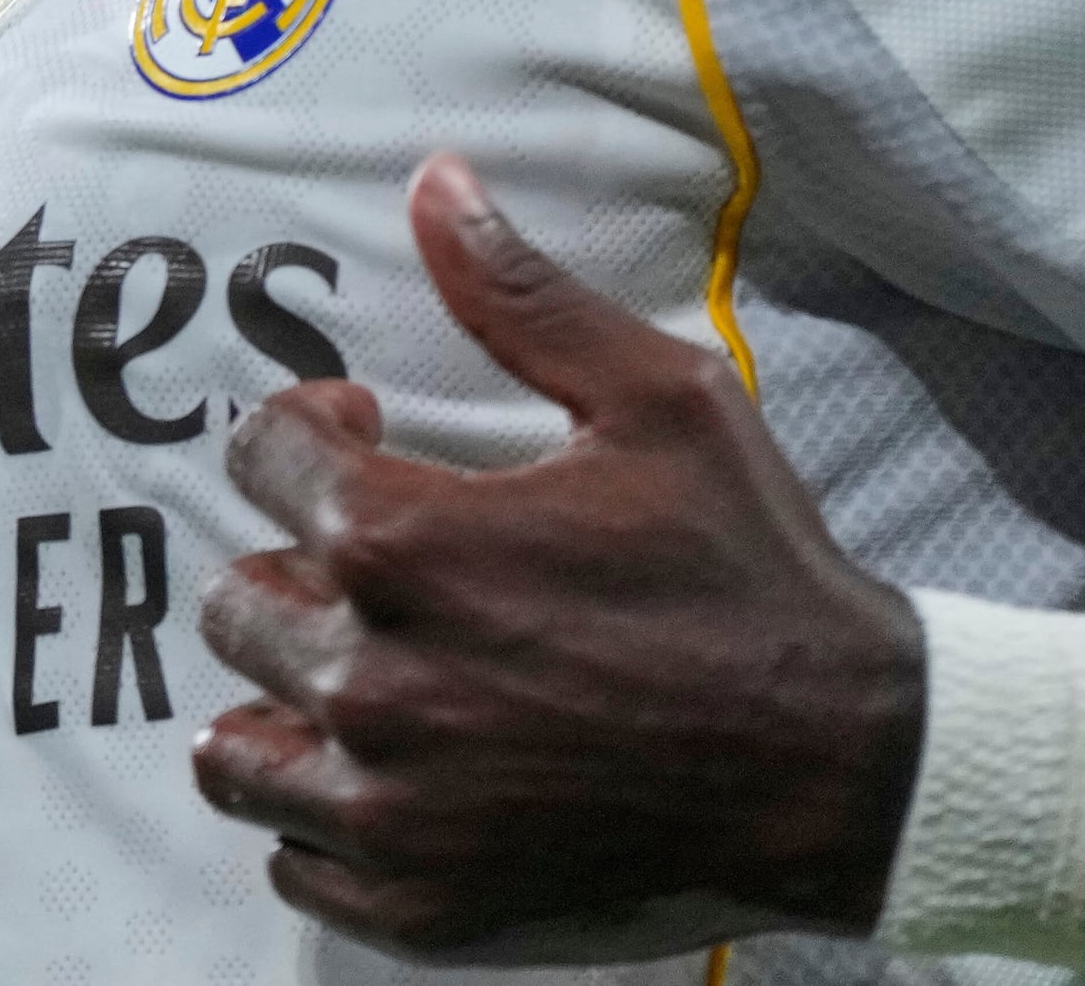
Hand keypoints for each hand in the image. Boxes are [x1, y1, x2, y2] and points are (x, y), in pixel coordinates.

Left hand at [189, 153, 926, 964]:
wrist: (849, 761)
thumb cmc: (753, 574)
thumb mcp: (657, 402)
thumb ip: (521, 298)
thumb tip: (433, 183)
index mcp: (404, 548)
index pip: (257, 462)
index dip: (305, 432)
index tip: (365, 437)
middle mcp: (373, 683)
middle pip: (235, 601)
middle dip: (293, 563)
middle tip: (375, 565)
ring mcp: (394, 808)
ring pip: (237, 750)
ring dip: (282, 701)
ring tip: (358, 671)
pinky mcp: (427, 900)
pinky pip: (296, 861)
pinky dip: (322, 821)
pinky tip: (387, 777)